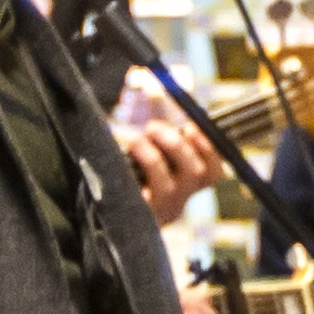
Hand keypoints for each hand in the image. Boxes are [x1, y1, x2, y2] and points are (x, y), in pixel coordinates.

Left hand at [114, 99, 219, 214]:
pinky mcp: (137, 219)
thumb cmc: (123, 176)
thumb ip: (155, 132)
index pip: (213, 172)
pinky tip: (123, 160)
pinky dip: (135, 174)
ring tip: (135, 141)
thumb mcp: (144, 154)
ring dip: (153, 158)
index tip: (190, 127)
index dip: (208, 148)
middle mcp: (178, 203)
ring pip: (168, 187)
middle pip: (195, 174)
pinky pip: (141, 197)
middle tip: (152, 127)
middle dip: (176, 145)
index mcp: (185, 188)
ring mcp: (159, 213)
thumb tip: (156, 94)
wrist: (99, 215)